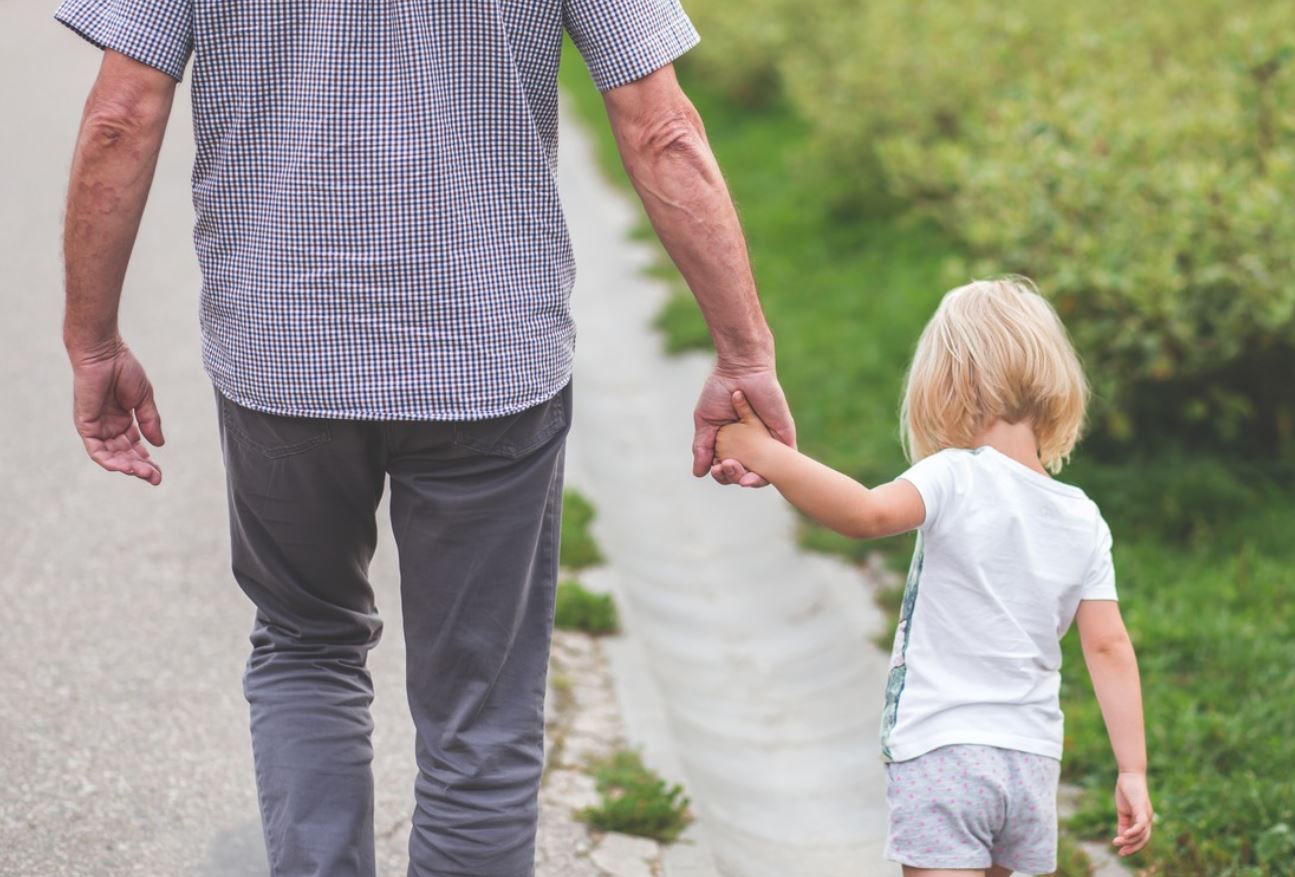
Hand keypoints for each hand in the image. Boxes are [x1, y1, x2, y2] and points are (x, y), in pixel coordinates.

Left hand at [70, 340, 164, 484]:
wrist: (104, 353)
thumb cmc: (123, 369)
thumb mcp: (144, 399)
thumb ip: (150, 421)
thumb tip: (160, 444)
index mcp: (123, 420)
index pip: (135, 447)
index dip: (147, 461)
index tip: (159, 472)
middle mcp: (108, 427)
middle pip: (124, 455)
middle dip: (140, 468)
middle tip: (156, 477)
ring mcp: (96, 427)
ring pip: (111, 456)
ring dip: (127, 467)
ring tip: (144, 473)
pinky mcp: (85, 425)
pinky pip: (96, 450)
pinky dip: (109, 460)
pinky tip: (125, 466)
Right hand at [692, 364, 794, 486]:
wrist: (741, 370)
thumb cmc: (721, 391)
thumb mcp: (706, 422)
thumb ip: (702, 447)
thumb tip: (698, 474)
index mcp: (733, 444)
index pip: (728, 470)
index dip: (721, 475)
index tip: (715, 468)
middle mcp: (752, 446)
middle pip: (745, 475)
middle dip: (733, 477)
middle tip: (726, 467)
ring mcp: (768, 443)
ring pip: (764, 474)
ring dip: (750, 480)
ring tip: (737, 471)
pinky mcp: (783, 437)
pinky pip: (785, 463)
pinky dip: (773, 473)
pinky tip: (756, 475)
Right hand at [1113, 772, 1152, 856]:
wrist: (1129, 775)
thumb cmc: (1126, 791)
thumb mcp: (1123, 811)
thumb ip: (1123, 824)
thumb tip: (1122, 837)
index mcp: (1143, 820)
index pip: (1141, 838)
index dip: (1132, 847)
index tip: (1120, 852)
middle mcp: (1148, 819)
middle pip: (1143, 840)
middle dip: (1132, 848)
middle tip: (1121, 853)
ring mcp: (1146, 814)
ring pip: (1142, 834)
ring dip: (1129, 840)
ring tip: (1117, 842)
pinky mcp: (1142, 809)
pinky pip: (1141, 824)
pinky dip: (1134, 832)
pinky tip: (1125, 835)